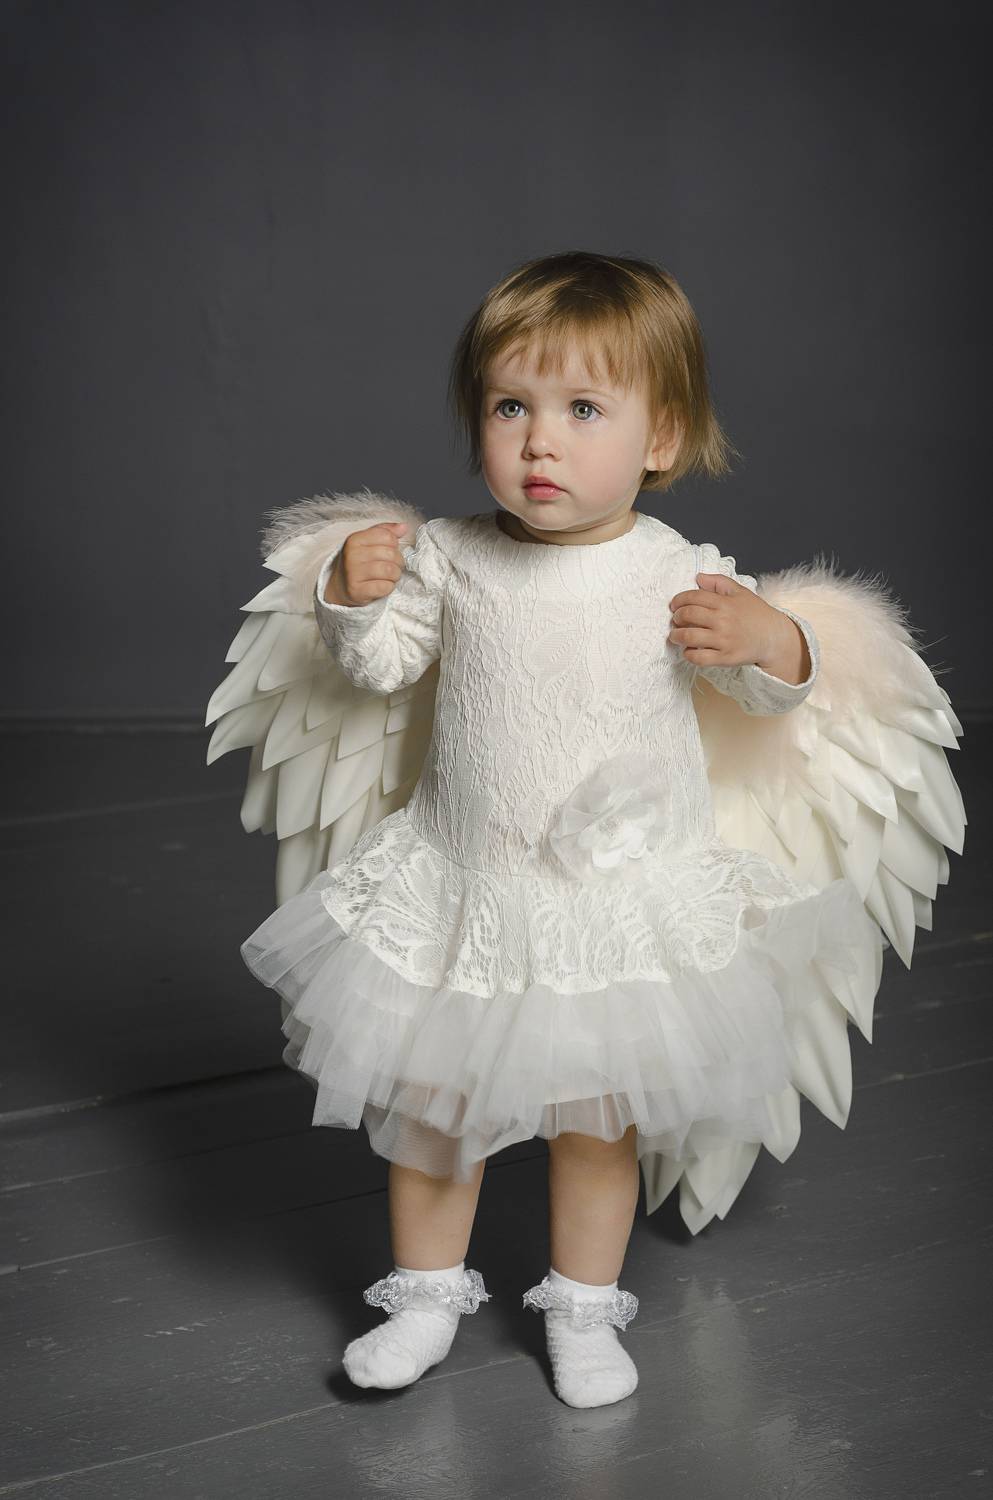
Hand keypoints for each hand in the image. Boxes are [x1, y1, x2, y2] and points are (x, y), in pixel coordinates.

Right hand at [323, 521, 409, 606]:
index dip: (395, 544)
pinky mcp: (357, 591)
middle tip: (394, 566)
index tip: (390, 550)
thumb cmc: (359, 561)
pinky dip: (389, 587)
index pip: (387, 536)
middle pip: (391, 554)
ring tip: (390, 576)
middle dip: (398, 562)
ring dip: (395, 575)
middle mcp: (352, 555)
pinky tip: (383, 585)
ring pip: (390, 571)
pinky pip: (385, 587)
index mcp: (355, 539)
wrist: (341, 584)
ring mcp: (353, 573)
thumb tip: (403, 527)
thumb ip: (386, 531)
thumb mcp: (368, 541)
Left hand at [668, 572, 797, 670]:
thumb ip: (719, 582)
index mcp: (725, 603)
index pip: (694, 597)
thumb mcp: (740, 592)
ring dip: (676, 635)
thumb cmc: (756, 614)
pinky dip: (688, 654)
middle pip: (688, 615)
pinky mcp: (725, 657)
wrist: (773, 637)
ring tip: (676, 635)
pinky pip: (699, 658)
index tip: (675, 605)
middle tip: (676, 619)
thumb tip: (698, 577)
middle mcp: (723, 621)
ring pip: (689, 637)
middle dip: (677, 617)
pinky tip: (688, 651)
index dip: (679, 600)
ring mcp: (724, 640)